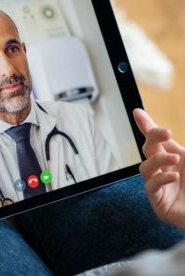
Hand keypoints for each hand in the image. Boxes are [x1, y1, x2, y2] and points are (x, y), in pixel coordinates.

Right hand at [133, 108, 184, 230]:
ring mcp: (160, 187)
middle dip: (152, 139)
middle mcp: (165, 171)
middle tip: (165, 133)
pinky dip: (160, 179)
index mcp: (175, 159)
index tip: (137, 112)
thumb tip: (170, 137)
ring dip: (157, 160)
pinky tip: (173, 176)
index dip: (146, 126)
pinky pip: (151, 187)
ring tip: (174, 159)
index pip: (156, 141)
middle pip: (148, 150)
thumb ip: (177, 147)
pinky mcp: (159, 203)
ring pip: (145, 168)